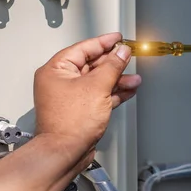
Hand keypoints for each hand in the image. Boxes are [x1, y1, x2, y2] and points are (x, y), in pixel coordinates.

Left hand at [33, 33, 140, 161]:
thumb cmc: (69, 123)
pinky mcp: (80, 110)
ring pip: (98, 81)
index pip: (84, 48)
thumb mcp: (97, 87)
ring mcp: (70, 96)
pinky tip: (128, 90)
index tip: (118, 38)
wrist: (65, 152)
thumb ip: (112, 66)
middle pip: (92, 64)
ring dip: (117, 79)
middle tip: (128, 56)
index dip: (104, 42)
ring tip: (134, 79)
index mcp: (56, 69)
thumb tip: (121, 52)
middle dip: (114, 63)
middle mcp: (60, 81)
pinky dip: (113, 93)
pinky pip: (99, 95)